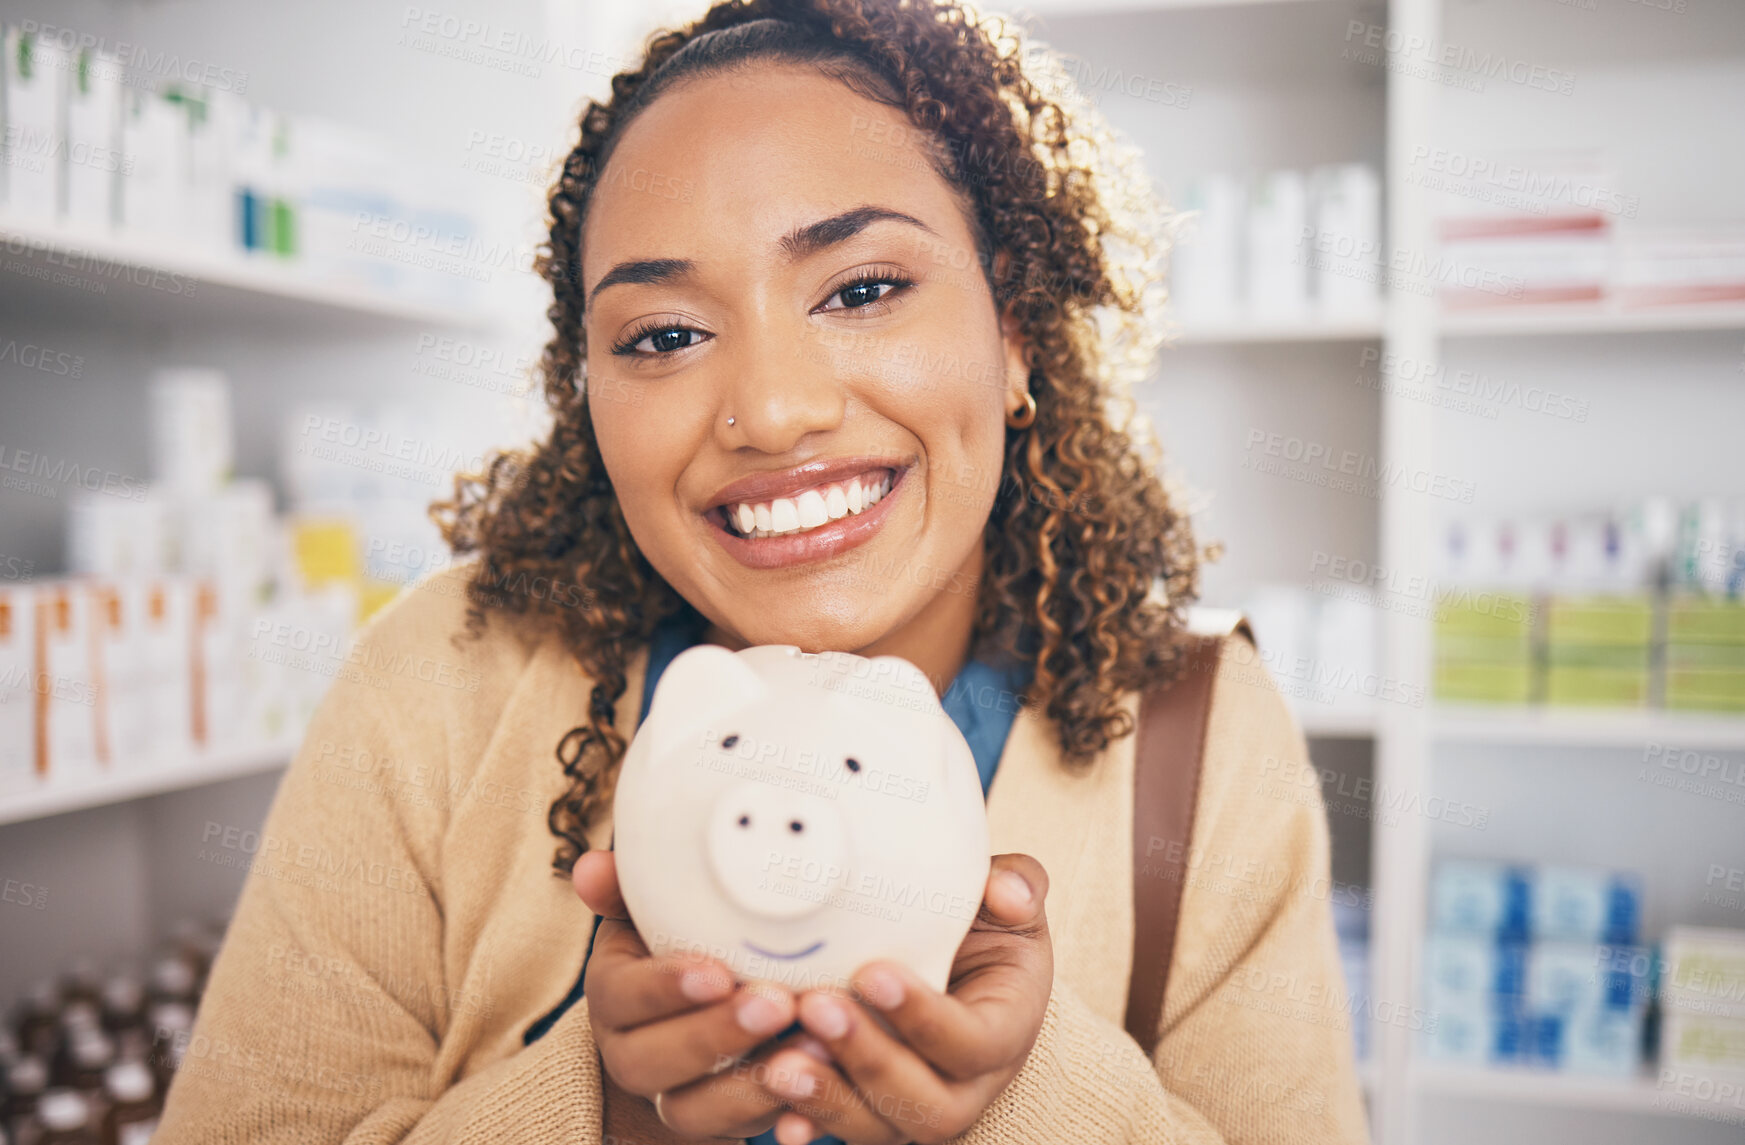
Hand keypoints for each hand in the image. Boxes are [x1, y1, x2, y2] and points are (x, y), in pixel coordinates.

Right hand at [574, 851, 816, 1139]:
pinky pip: (737, 1134)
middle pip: (651, 1062)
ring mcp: (671, 1096)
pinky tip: (819, 1088)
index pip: (621, 996)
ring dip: (751, 1084)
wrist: (698, 1006)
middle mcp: (629, 1053)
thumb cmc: (682, 939)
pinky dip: (780, 1116)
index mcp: (613, 994)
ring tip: (811, 1045)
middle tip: (776, 1003)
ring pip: (693, 1110)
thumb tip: (591, 867)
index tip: (717, 972)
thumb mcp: (654, 908)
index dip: (664, 987)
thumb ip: (629, 885)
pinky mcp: (716, 1124)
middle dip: (714, 1035)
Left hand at [754, 854, 1053, 1144]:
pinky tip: (769, 1093)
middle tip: (816, 1006)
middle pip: (928, 1105)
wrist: (958, 968)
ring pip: (878, 1127)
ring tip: (778, 1061)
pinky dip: (806, 1118)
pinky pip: (840, 1128)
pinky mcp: (871, 1112)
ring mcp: (915, 1108)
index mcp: (1004, 1034)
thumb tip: (1007, 891)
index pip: (971, 1043)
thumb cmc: (983, 933)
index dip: (924, 1016)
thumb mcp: (1006, 906)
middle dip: (869, 1060)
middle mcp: (965, 1087)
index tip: (871, 971)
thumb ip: (1017, 886)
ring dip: (828, 1097)